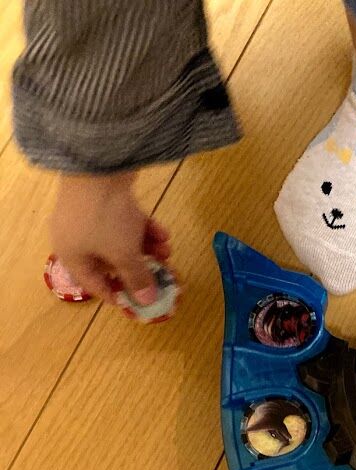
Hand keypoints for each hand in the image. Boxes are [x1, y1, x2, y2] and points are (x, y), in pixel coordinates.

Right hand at [51, 172, 170, 303]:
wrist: (100, 165)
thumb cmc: (106, 220)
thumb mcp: (124, 254)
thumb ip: (137, 278)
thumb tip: (147, 302)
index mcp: (72, 256)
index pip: (94, 285)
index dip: (119, 296)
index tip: (142, 303)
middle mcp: (77, 238)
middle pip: (112, 263)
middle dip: (142, 268)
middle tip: (165, 275)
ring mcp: (89, 217)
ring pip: (121, 241)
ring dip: (147, 248)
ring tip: (169, 252)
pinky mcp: (103, 199)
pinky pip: (124, 222)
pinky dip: (143, 229)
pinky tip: (164, 234)